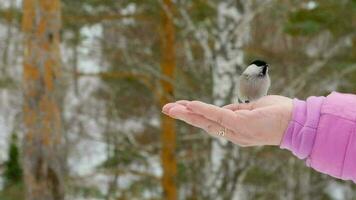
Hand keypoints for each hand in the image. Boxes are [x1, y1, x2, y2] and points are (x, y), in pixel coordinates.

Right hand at [162, 95, 292, 146]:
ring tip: (170, 108)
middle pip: (203, 123)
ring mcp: (236, 131)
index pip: (210, 122)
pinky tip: (190, 105)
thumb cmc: (278, 114)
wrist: (298, 122)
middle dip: (184, 116)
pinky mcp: (240, 125)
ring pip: (206, 120)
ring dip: (187, 113)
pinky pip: (217, 116)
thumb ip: (237, 111)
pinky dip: (202, 110)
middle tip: (165, 109)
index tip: (180, 108)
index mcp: (235, 131)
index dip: (195, 115)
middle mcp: (232, 135)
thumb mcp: (253, 110)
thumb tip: (224, 109)